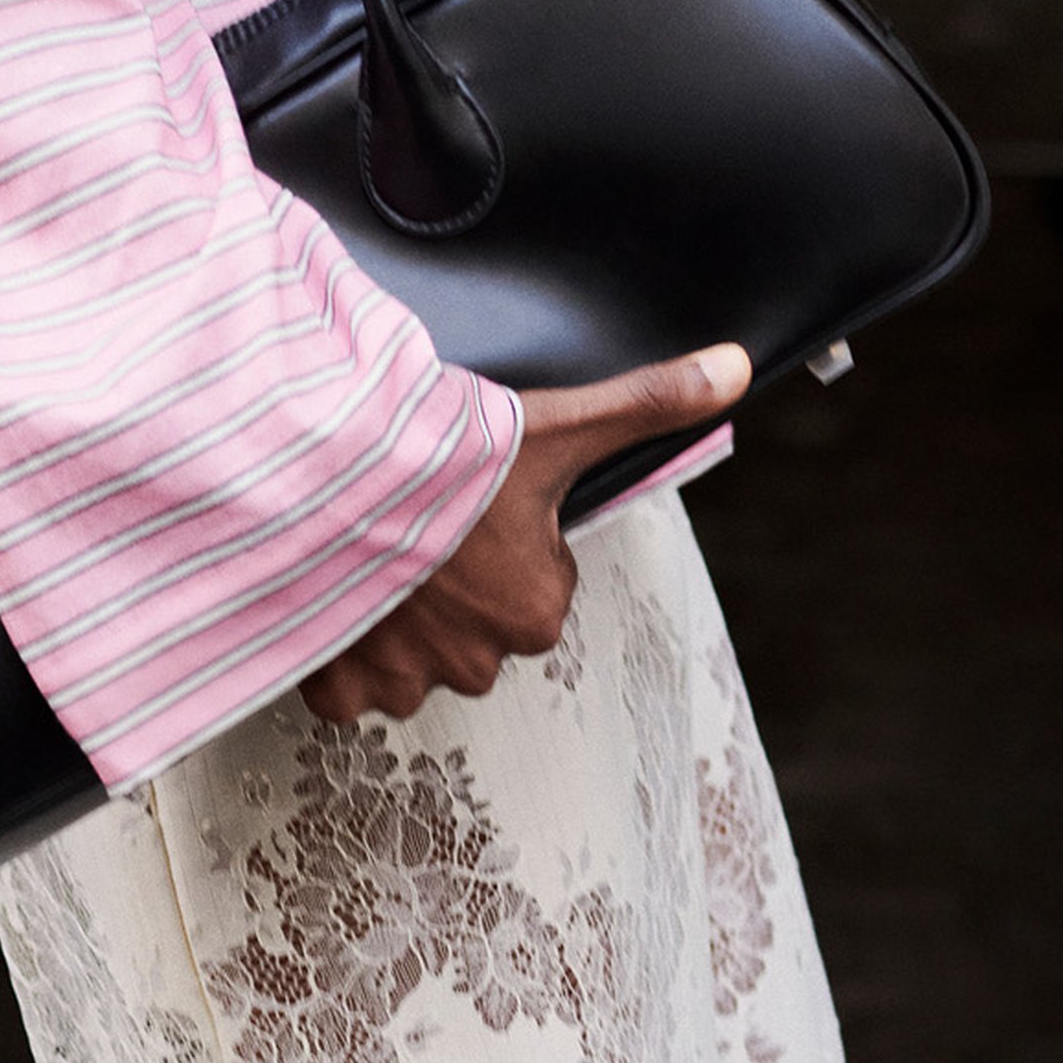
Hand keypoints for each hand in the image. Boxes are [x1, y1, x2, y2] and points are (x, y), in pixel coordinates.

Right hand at [300, 343, 750, 726]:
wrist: (327, 478)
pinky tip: (340, 602)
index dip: (505, 550)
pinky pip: (348, 693)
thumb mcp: (557, 426)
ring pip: (412, 668)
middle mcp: (477, 662)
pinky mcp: (338, 687)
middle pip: (473, 637)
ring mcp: (404, 679)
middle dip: (452, 598)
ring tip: (377, 565)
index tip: (476, 512)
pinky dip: (341, 659)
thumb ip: (649, 404)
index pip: (534, 592)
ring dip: (397, 630)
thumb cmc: (444, 458)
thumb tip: (735, 369)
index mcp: (537, 612)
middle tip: (422, 533)